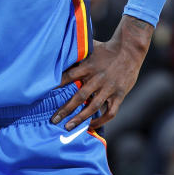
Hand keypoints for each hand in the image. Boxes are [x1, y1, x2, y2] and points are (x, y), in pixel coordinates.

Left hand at [51, 15, 151, 130]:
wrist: (130, 50)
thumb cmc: (106, 48)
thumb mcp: (90, 48)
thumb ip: (76, 54)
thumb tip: (59, 52)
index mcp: (88, 66)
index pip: (69, 76)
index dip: (57, 85)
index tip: (43, 93)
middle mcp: (98, 78)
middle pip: (79, 96)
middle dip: (65, 109)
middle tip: (54, 120)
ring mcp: (109, 88)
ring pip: (93, 107)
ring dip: (80, 118)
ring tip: (68, 127)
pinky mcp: (119, 95)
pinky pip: (110, 112)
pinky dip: (101, 121)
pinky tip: (91, 126)